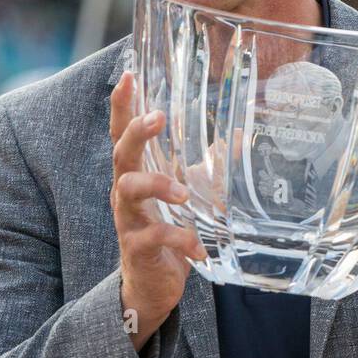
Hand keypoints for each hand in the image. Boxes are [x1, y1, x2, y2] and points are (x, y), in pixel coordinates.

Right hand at [110, 71, 205, 350]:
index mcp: (137, 172)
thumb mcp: (191, 191)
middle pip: (120, 153)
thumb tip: (237, 138)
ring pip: (128, 191)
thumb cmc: (168, 227)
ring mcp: (128, 219)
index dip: (122, 104)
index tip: (128, 74)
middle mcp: (126, 191)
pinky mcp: (137, 248)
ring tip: (183, 195)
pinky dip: (180, 240)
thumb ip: (207, 166)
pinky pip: (154, 238)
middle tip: (156, 117)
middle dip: (135, 132)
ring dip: (157, 186)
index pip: (122, 131)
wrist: (152, 283)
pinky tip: (198, 247)